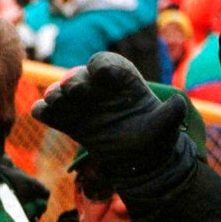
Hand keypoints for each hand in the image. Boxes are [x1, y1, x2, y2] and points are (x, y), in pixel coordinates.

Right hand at [31, 52, 189, 177]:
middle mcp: (98, 89)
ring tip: (55, 102)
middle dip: (74, 81)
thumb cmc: (153, 137)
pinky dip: (42, 111)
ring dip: (55, 95)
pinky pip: (48, 113)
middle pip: (79, 76)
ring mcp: (80, 105)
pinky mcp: (67, 122)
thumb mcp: (165, 126)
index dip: (101, 66)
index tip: (98, 74)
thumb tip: (178, 102)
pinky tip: (44, 113)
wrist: (135, 158)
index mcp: (121, 81)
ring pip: (61, 92)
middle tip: (73, 91)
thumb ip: (171, 114)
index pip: (106, 64)